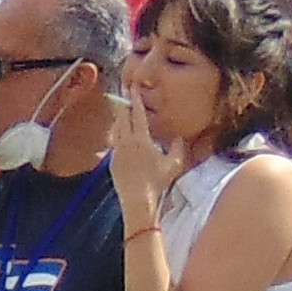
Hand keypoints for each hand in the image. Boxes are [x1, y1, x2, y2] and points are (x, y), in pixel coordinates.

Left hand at [107, 101, 167, 226]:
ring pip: (115, 130)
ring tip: (121, 110)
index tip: (132, 87)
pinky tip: (119, 134)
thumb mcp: (174, 162)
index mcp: (141, 140)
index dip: (135, 99)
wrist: (138, 203)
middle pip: (121, 118)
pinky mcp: (112, 164)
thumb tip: (179, 136)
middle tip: (123, 92)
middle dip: (123, 104)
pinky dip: (117, 135)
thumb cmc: (158, 183)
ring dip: (118, 119)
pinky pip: (114, 144)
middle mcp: (126, 144)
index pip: (137, 113)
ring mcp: (117, 154)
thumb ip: (177, 146)